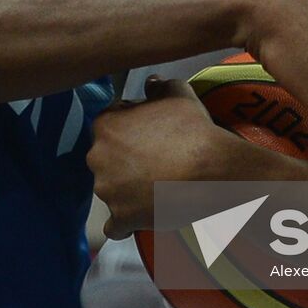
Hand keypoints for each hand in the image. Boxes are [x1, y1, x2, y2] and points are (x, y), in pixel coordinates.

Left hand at [87, 77, 224, 239]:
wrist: (209, 172)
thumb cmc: (193, 130)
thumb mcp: (179, 95)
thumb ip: (159, 87)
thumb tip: (151, 82)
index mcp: (106, 125)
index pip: (109, 125)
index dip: (129, 131)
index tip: (148, 138)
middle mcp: (98, 157)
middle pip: (106, 159)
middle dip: (123, 162)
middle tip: (153, 165)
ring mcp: (107, 190)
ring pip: (111, 191)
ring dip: (126, 192)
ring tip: (154, 191)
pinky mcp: (120, 218)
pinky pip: (115, 226)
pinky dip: (126, 224)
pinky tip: (143, 218)